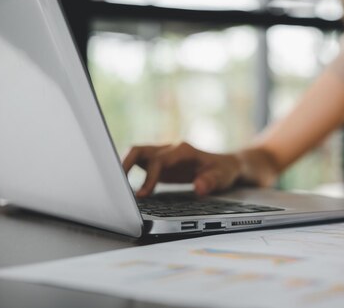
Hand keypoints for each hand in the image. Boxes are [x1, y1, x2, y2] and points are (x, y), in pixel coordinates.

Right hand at [122, 143, 278, 196]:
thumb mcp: (224, 177)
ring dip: (124, 168)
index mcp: (182, 150)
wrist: (228, 165)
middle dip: (124, 164)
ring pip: (136, 155)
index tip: (142, 194)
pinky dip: (130, 175)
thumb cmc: (225, 170)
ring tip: (115, 189)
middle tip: (115, 185)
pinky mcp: (160, 164)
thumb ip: (211, 181)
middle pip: (139, 150)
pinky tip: (127, 192)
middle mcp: (170, 150)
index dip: (149, 177)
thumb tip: (199, 188)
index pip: (159, 161)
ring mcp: (163, 156)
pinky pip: (140, 165)